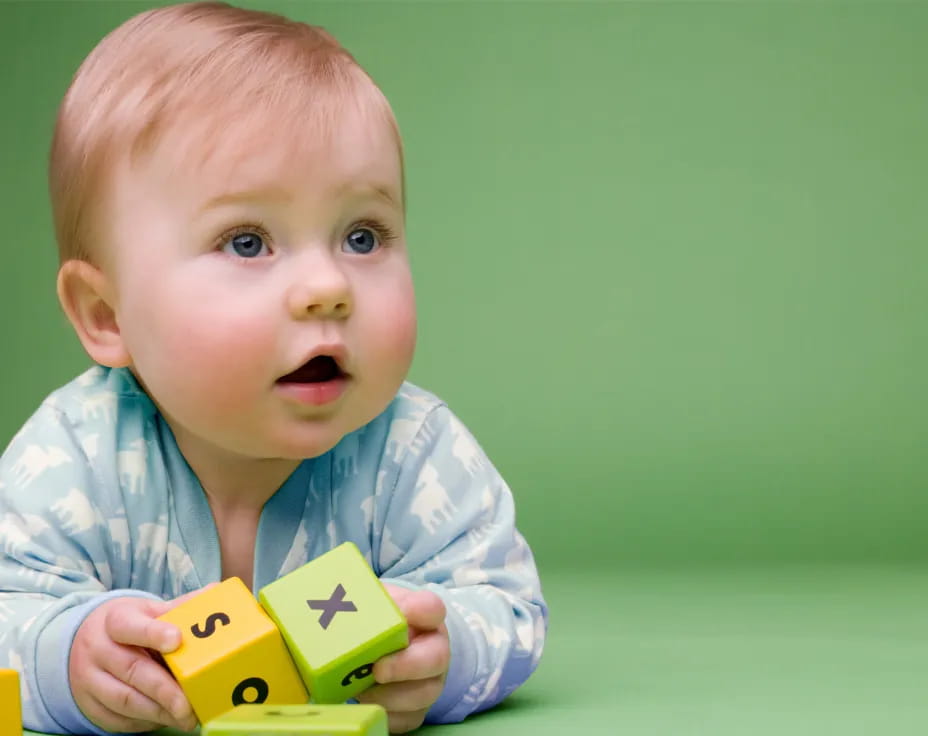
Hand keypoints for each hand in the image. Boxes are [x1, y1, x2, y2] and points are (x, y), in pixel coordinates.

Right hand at [69, 589, 208, 732]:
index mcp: (116, 620)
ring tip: (185, 718)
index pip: (130, 626)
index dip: (153, 633)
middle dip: (164, 690)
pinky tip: (165, 719)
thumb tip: (215, 592)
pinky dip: (144, 722)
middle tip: (189, 705)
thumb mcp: (148, 611)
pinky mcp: (89, 704)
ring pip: (124, 700)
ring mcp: (89, 679)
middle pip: (132, 670)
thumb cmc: (130, 626)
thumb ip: (179, 607)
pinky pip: (116, 719)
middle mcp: (98, 649)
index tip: (177, 640)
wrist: (86, 641)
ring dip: (158, 712)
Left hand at [358, 585, 450, 732]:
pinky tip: (365, 704)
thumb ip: (361, 603)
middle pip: (435, 658)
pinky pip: (406, 719)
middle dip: (404, 665)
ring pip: (423, 694)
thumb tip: (334, 607)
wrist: (379, 650)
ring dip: (388, 695)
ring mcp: (429, 682)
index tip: (403, 613)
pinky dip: (384, 714)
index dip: (420, 610)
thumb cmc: (375, 623)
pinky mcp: (416, 710)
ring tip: (360, 689)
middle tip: (377, 669)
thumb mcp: (371, 605)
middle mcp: (434, 649)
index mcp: (423, 617)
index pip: (431, 608)